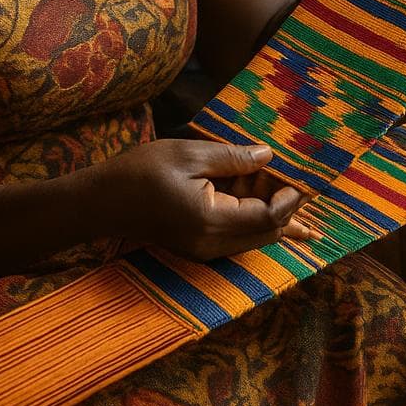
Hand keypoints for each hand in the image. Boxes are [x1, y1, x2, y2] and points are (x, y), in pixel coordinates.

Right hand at [101, 139, 318, 259]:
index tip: (299, 179)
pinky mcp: (197, 247)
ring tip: (296, 199)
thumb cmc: (139, 173)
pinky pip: (237, 238)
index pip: (267, 218)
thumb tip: (269, 155)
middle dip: (287, 210)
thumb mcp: (189, 154)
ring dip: (271, 215)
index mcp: (210, 221)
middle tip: (304, 187)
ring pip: (253, 238)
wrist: (101, 202)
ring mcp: (204, 250)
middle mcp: (211, 245)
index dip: (289, 200)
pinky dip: (253, 220)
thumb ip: (233, 158)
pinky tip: (268, 207)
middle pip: (266, 234)